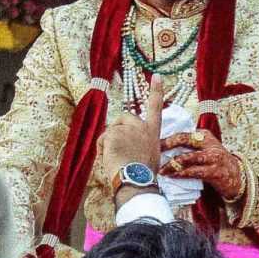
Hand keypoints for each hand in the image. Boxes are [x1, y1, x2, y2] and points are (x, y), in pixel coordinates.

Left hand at [95, 77, 164, 192]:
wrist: (136, 180)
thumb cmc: (144, 174)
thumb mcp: (151, 156)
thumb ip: (143, 145)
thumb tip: (134, 146)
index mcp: (152, 132)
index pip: (156, 107)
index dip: (156, 91)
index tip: (156, 76)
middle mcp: (142, 126)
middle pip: (124, 118)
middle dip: (117, 129)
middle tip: (118, 147)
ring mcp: (128, 128)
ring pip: (111, 131)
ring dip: (109, 143)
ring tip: (116, 159)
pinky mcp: (115, 132)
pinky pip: (103, 138)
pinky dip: (102, 149)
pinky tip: (109, 158)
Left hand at [160, 127, 245, 201]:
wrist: (237, 176)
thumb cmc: (215, 162)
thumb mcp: (205, 149)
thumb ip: (190, 147)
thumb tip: (164, 148)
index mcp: (204, 135)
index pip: (182, 134)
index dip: (166, 138)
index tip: (152, 143)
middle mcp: (209, 143)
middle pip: (184, 140)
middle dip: (167, 145)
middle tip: (154, 152)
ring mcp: (213, 157)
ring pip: (188, 158)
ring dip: (172, 164)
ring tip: (161, 170)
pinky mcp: (215, 171)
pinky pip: (195, 171)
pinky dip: (182, 174)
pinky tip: (173, 176)